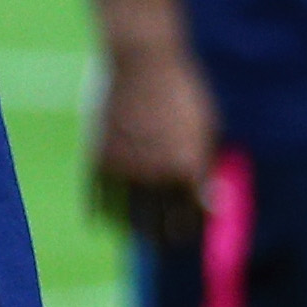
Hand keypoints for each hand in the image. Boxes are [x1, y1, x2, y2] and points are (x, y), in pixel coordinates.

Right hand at [88, 39, 219, 245]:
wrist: (143, 61)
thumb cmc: (181, 90)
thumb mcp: (205, 128)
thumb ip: (204, 164)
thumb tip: (209, 197)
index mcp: (187, 167)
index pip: (190, 215)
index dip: (190, 228)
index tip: (187, 233)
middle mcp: (156, 173)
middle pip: (158, 224)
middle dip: (161, 239)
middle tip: (161, 245)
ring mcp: (125, 167)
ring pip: (125, 216)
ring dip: (130, 231)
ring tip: (133, 237)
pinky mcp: (99, 157)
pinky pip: (97, 198)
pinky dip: (98, 214)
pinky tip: (101, 223)